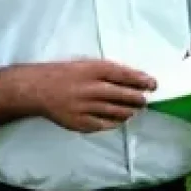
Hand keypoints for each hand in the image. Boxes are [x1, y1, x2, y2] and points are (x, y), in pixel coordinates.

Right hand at [39, 59, 157, 133]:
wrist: (37, 89)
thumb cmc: (64, 74)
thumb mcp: (85, 65)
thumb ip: (107, 72)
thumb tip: (135, 80)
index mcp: (92, 69)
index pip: (124, 75)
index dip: (141, 80)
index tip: (152, 84)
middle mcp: (90, 88)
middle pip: (124, 96)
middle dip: (138, 99)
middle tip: (144, 100)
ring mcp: (85, 107)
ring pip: (117, 112)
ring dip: (129, 111)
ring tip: (132, 110)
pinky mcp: (80, 122)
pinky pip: (104, 125)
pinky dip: (115, 122)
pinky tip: (119, 119)